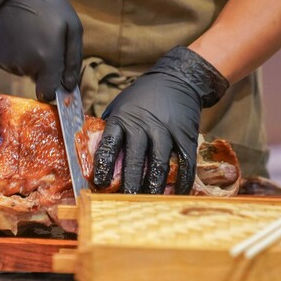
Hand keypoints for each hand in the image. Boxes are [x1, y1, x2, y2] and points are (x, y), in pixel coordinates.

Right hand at [0, 0, 82, 101]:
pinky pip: (12, 65)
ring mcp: (9, 62)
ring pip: (25, 72)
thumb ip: (73, 61)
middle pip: (38, 81)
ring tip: (31, 37)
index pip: (49, 93)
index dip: (55, 89)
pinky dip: (17, 56)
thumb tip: (70, 87)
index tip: (57, 80)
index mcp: (47, 60)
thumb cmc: (49, 8)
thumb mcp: (72, 28)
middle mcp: (26, 66)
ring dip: (30, 61)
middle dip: (44, 70)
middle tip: (46, 45)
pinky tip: (19, 38)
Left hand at [91, 46, 228, 193]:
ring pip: (159, 163)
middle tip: (125, 200)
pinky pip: (185, 163)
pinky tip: (175, 193)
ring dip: (153, 185)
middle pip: (135, 159)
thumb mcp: (120, 105)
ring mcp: (166, 131)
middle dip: (129, 182)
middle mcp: (143, 125)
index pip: (110, 144)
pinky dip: (181, 181)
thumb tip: (94, 154)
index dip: (104, 165)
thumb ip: (110, 128)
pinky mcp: (186, 136)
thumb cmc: (142, 97)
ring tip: (149, 200)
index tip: (100, 183)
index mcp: (122, 119)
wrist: (177, 79)